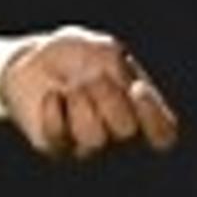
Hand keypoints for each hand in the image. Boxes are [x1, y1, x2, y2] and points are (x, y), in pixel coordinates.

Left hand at [0, 26, 180, 160]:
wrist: (32, 60)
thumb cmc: (76, 54)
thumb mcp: (103, 49)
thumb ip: (119, 69)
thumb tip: (124, 91)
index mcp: (140, 112)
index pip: (163, 134)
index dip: (153, 116)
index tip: (137, 88)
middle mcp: (117, 134)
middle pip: (126, 131)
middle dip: (108, 98)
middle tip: (91, 78)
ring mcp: (86, 144)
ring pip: (94, 139)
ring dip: (81, 105)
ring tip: (71, 87)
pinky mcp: (56, 147)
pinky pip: (60, 138)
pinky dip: (54, 111)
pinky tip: (52, 95)